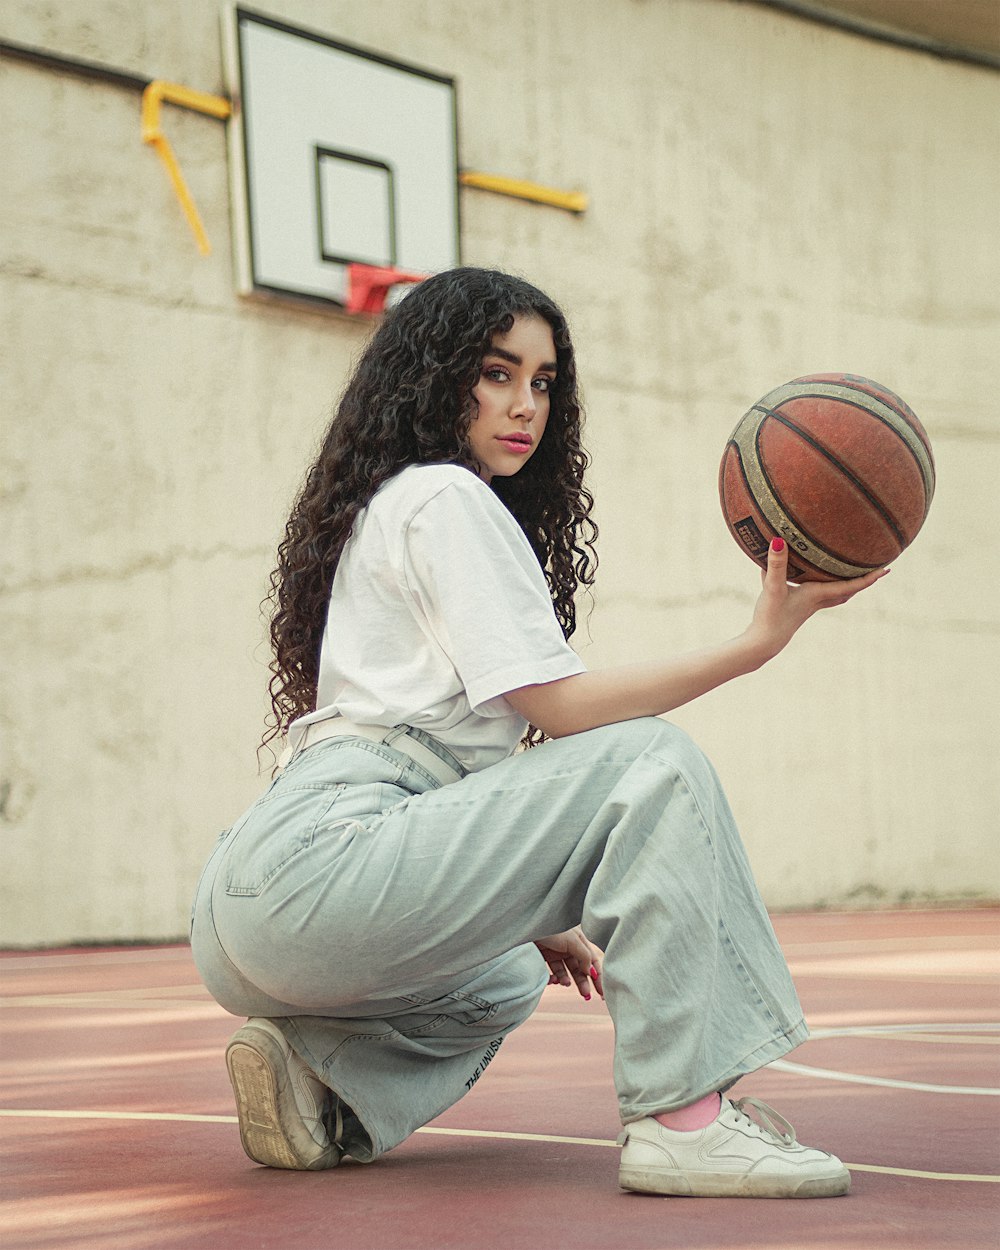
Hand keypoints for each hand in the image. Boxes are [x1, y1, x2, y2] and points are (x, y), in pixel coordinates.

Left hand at [535, 926, 603, 1000]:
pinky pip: (552, 973)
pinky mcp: (544, 958)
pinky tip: (552, 979)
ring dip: (567, 980)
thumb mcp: (572, 940)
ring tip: (565, 983)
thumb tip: (592, 973)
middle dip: (583, 982)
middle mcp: (569, 946)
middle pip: (579, 968)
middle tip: (586, 996)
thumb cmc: (551, 927)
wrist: (525, 925)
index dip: (598, 976)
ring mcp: (556, 952)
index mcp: (579, 939)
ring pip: (565, 972)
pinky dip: (553, 979)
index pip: (592, 961)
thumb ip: (585, 956)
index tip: (602, 993)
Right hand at [744, 538, 888, 661]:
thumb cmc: (770, 617)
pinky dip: (817, 583)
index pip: (851, 586)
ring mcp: (807, 606)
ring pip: (832, 594)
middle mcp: (817, 601)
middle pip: (847, 591)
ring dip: (843, 584)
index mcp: (818, 595)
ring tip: (849, 572)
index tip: (887, 569)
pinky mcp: (795, 608)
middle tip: (876, 570)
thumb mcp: (772, 587)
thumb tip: (779, 540)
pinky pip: (814, 593)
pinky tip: (800, 573)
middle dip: (861, 581)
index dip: (869, 577)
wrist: (762, 643)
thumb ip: (776, 564)